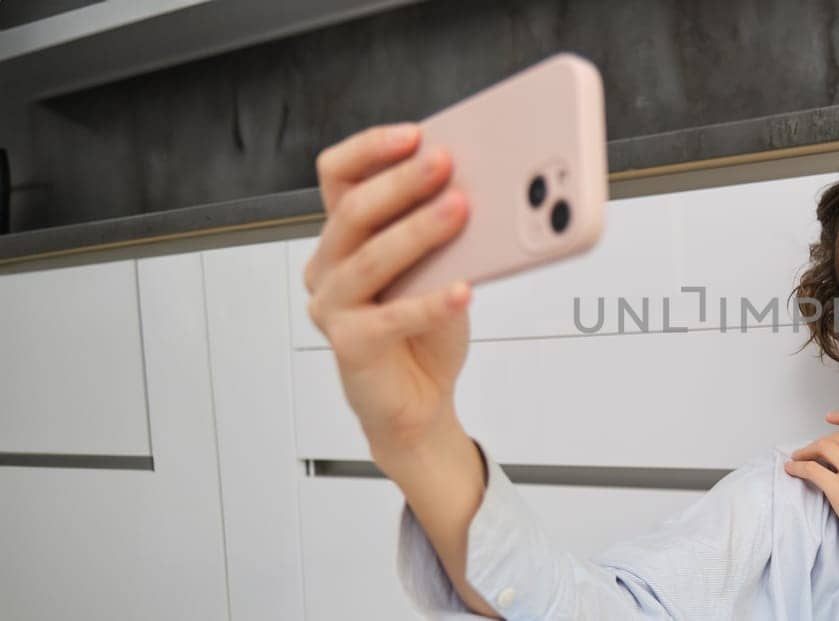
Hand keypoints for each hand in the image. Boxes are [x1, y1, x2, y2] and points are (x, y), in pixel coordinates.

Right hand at [304, 122, 472, 464]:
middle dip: (402, 182)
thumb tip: (482, 188)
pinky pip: (391, 318)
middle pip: (354, 210)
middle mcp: (328, 266)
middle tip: (445, 163)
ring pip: (370, 258)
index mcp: (344, 235)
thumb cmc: (426, 327)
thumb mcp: (441, 265)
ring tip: (460, 210)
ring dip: (417, 230)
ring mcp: (332, 307)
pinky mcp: (350, 346)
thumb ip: (445, 230)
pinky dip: (431, 302)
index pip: (337, 174)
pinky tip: (464, 288)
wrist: (418, 401)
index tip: (415, 134)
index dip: (370, 149)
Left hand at [785, 410, 838, 613]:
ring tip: (799, 458)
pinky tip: (792, 469)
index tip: (832, 418)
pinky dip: (798, 467)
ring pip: (823, 447)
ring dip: (806, 451)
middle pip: (838, 437)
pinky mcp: (838, 489)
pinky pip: (811, 470)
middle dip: (821, 441)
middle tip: (812, 450)